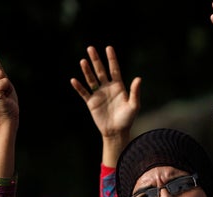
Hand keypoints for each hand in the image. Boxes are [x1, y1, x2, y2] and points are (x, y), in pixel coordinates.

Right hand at [70, 46, 141, 166]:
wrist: (116, 132)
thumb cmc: (127, 119)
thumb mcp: (134, 105)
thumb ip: (135, 92)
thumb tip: (138, 78)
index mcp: (118, 86)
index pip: (114, 69)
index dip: (112, 59)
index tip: (108, 48)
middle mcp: (107, 88)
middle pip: (100, 71)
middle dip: (96, 60)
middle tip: (91, 48)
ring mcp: (98, 94)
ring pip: (91, 79)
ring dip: (87, 70)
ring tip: (83, 61)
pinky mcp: (91, 102)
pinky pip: (84, 93)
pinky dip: (79, 87)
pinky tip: (74, 80)